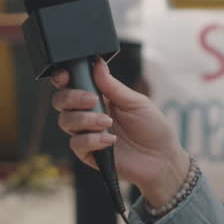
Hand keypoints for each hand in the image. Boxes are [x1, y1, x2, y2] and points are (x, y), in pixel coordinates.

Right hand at [50, 59, 188, 204]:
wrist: (162, 159)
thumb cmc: (152, 128)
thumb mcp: (136, 102)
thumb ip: (113, 86)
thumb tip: (98, 64)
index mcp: (100, 97)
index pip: (73, 84)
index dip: (63, 78)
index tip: (66, 76)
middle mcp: (89, 114)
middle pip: (61, 101)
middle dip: (72, 97)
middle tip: (93, 100)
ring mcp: (87, 133)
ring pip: (66, 121)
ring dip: (85, 119)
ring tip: (107, 122)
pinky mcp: (89, 153)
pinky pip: (76, 143)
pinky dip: (92, 139)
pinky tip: (110, 140)